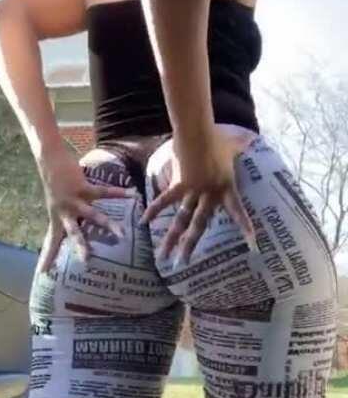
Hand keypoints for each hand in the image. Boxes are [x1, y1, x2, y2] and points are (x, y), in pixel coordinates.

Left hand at [36, 149, 132, 272]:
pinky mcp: (83, 187)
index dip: (48, 257)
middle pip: (73, 233)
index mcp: (56, 217)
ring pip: (92, 215)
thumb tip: (79, 223)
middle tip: (87, 261)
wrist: (49, 161)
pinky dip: (118, 193)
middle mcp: (64, 211)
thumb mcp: (57, 203)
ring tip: (122, 234)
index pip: (51, 241)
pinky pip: (103, 192)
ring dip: (108, 224)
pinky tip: (132, 195)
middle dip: (81, 247)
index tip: (43, 273)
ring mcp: (74, 200)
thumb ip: (67, 214)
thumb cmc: (55, 182)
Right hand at [141, 126, 257, 264]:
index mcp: (227, 188)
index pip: (239, 211)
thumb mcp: (234, 145)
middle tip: (183, 264)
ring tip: (162, 256)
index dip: (245, 228)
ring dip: (170, 238)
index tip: (253, 247)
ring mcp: (193, 191)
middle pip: (198, 225)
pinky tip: (143, 222)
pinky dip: (154, 210)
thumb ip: (242, 145)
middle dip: (190, 245)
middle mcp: (209, 195)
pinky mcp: (179, 184)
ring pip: (180, 219)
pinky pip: (165, 200)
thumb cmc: (217, 137)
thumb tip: (250, 138)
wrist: (198, 133)